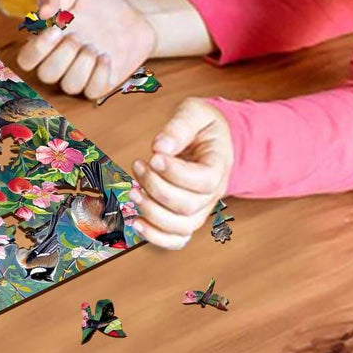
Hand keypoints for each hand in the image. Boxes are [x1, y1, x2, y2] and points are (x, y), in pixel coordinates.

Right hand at [16, 0, 155, 99]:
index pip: (27, 59)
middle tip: (78, 36)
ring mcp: (81, 74)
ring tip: (94, 46)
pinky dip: (98, 75)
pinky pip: (92, 91)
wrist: (135, 16)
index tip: (55, 30)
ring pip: (69, 86)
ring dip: (81, 65)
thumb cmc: (101, 4)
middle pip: (46, 75)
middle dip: (61, 56)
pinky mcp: (101, 83)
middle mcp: (61, 62)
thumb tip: (40, 13)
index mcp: (49, 42)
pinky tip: (106, 56)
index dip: (36, 50)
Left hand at [130, 98, 233, 249]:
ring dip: (151, 212)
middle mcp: (213, 193)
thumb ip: (180, 126)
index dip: (175, 173)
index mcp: (219, 166)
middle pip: (188, 206)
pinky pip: (177, 239)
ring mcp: (201, 208)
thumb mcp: (195, 113)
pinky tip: (136, 222)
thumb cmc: (203, 125)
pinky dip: (156, 237)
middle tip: (138, 165)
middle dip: (156, 187)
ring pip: (181, 226)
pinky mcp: (186, 216)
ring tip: (133, 190)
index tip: (153, 156)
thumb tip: (161, 147)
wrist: (213, 139)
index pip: (203, 181)